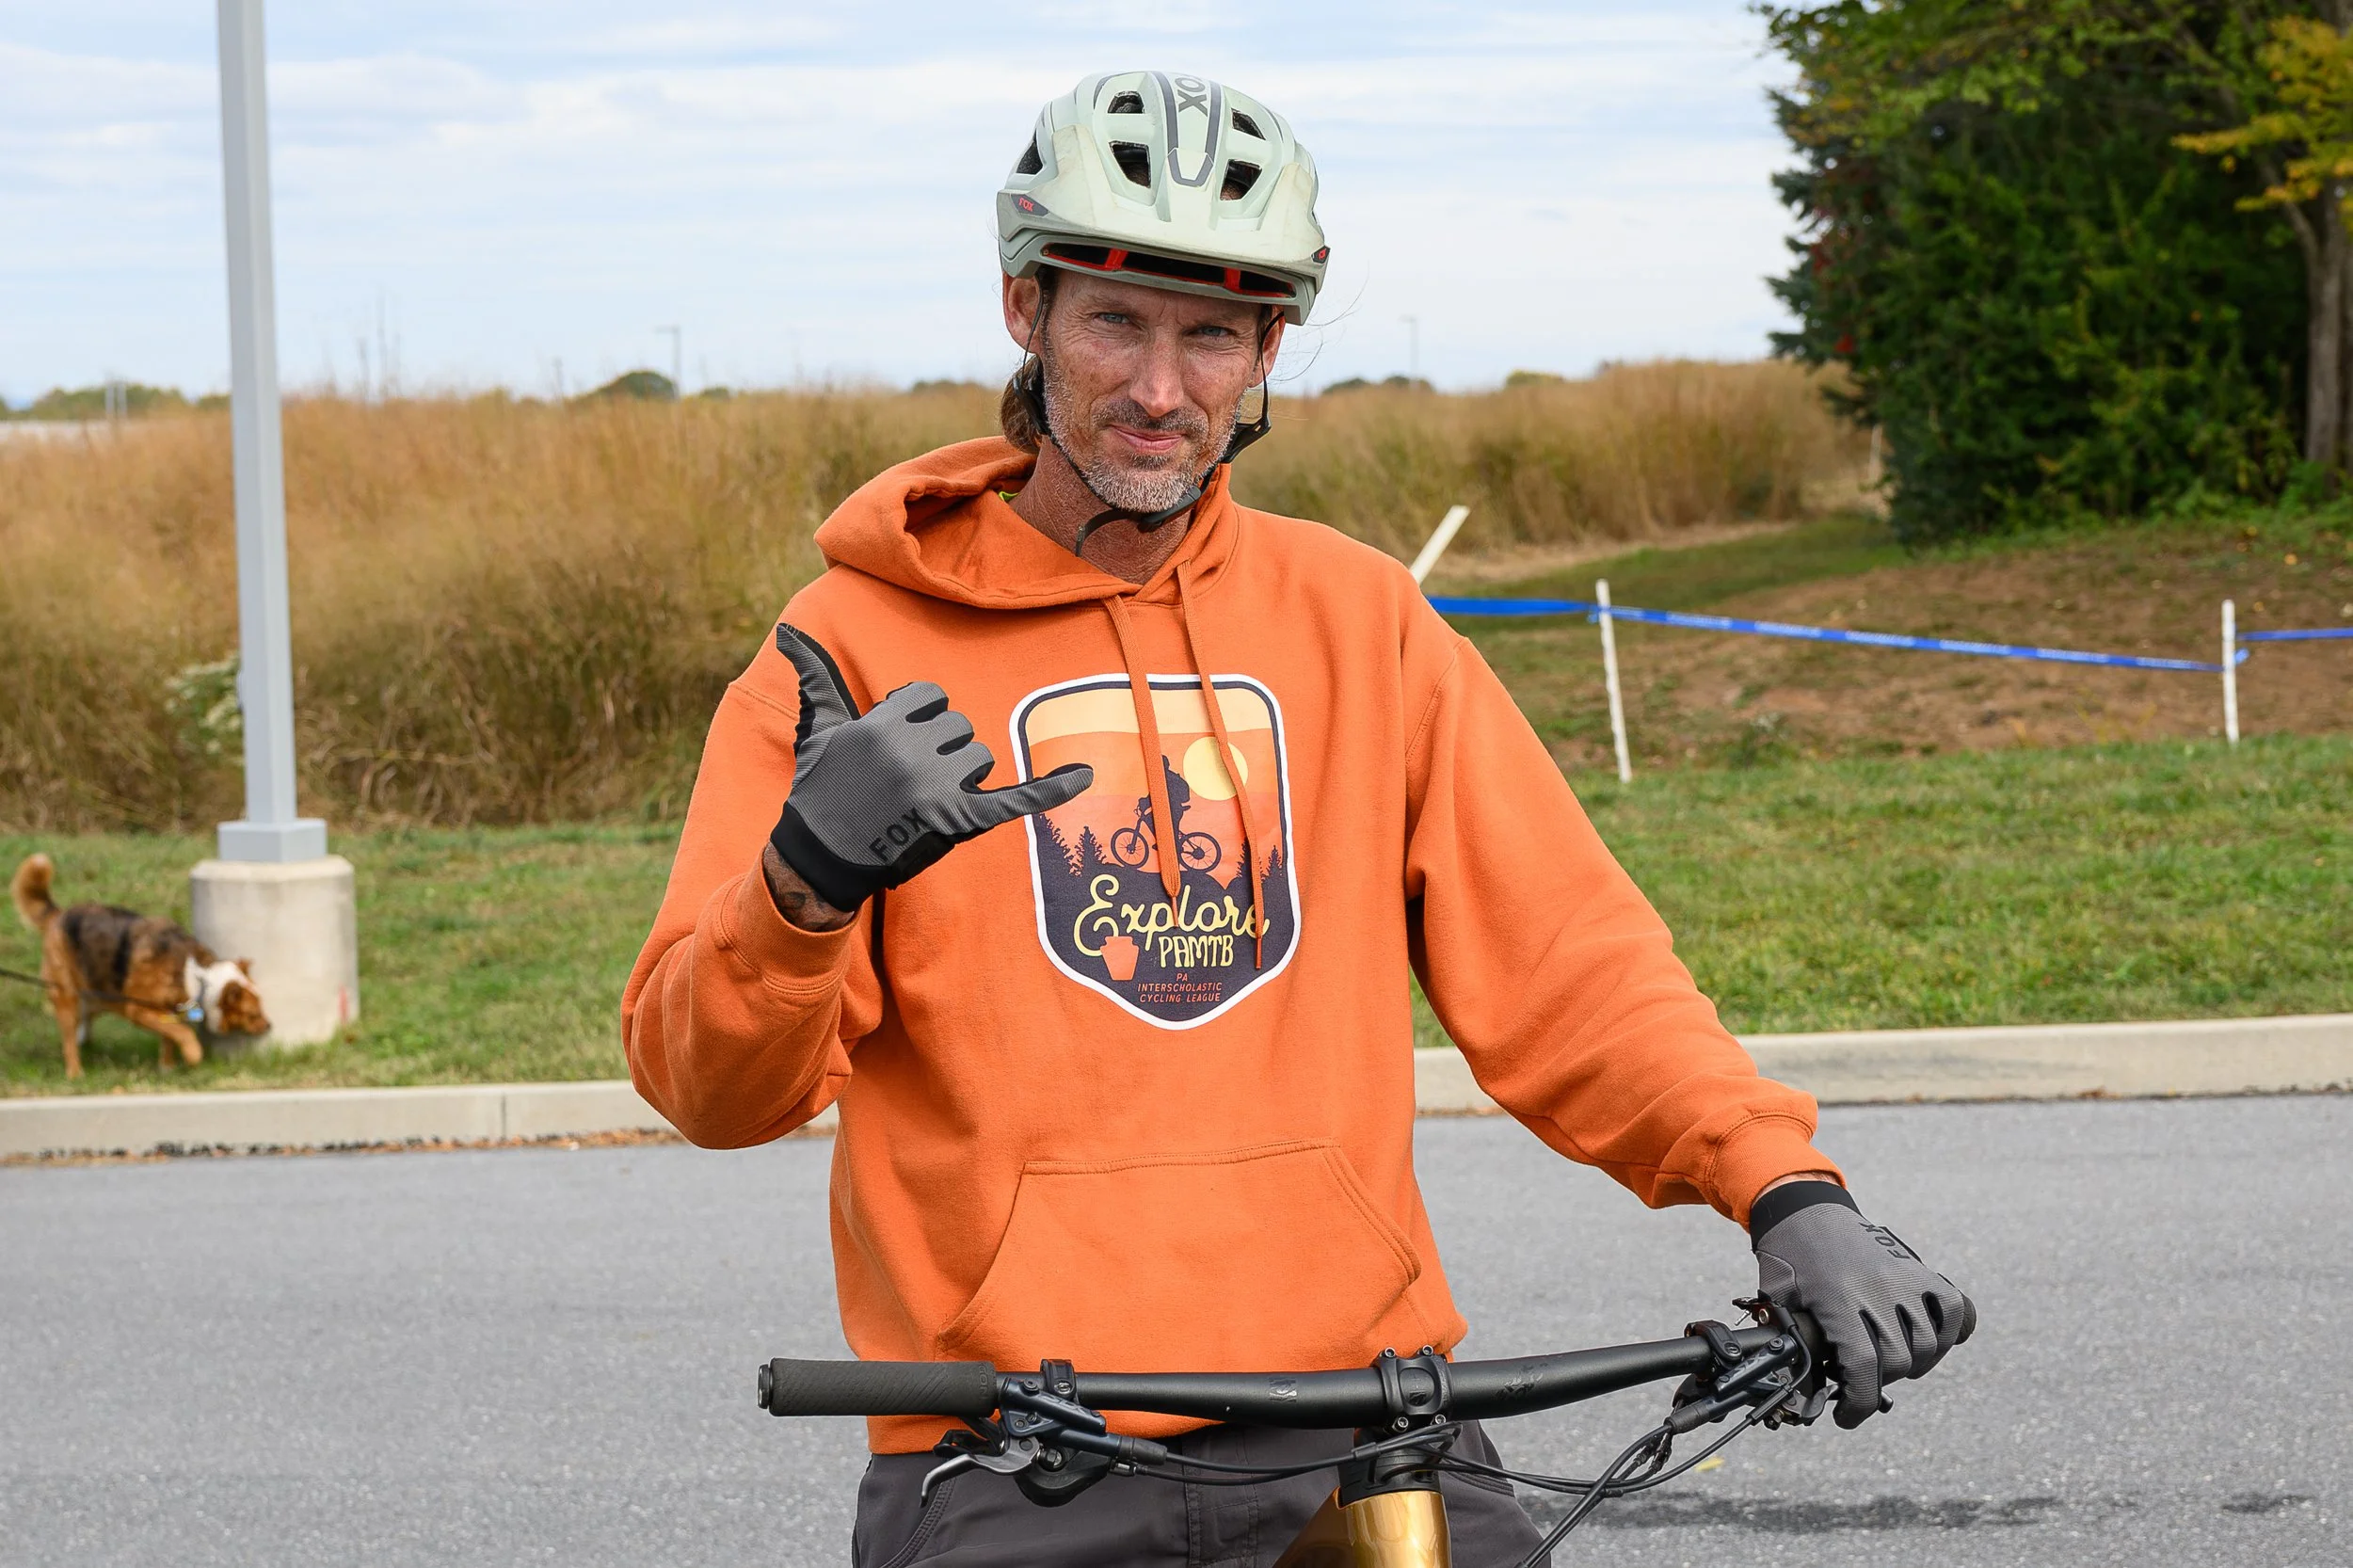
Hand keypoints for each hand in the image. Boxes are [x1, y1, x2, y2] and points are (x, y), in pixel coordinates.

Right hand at [768, 625, 1091, 911]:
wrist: (820, 859)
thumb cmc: (821, 790)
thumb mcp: (819, 729)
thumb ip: (816, 675)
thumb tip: (788, 628)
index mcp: (881, 724)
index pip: (930, 697)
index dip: (919, 718)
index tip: (898, 745)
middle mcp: (911, 752)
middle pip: (957, 727)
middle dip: (940, 748)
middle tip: (905, 782)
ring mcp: (935, 789)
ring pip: (978, 757)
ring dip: (959, 775)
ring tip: (921, 800)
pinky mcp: (958, 822)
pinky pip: (1015, 798)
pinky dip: (1051, 787)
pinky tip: (1085, 774)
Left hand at [1750, 1182, 1975, 1428]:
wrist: (1804, 1208)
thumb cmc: (1786, 1259)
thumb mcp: (1779, 1302)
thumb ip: (1796, 1346)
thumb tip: (1806, 1398)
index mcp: (1837, 1298)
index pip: (1863, 1366)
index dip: (1859, 1402)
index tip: (1848, 1416)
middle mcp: (1877, 1287)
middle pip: (1899, 1360)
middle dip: (1881, 1381)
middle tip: (1862, 1377)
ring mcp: (1903, 1276)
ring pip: (1930, 1342)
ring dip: (1915, 1363)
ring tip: (1892, 1361)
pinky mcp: (1919, 1268)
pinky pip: (1957, 1307)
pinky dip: (1953, 1330)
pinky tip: (1935, 1339)